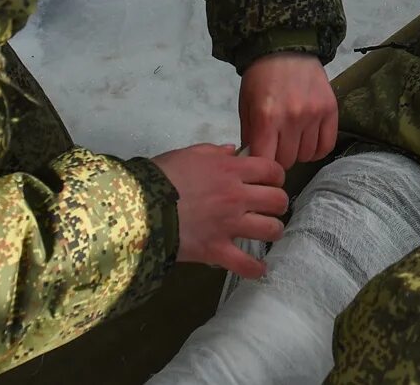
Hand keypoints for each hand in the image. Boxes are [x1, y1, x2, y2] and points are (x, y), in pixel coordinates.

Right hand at [152, 143, 288, 280]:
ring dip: (273, 231)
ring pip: (270, 229)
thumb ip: (215, 152)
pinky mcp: (217, 249)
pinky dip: (255, 269)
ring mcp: (229, 224)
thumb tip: (233, 151)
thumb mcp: (189, 153)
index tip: (272, 182)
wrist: (141, 204)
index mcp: (231, 170)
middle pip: (277, 200)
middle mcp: (237, 196)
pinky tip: (259, 270)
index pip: (271, 170)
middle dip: (278, 204)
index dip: (277, 176)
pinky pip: (246, 264)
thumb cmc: (162, 175)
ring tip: (267, 233)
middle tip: (270, 208)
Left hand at [238, 51, 337, 168]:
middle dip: (279, 158)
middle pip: (287, 161)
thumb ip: (249, 136)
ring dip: (298, 152)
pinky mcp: (331, 110)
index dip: (262, 167)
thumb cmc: (261, 78)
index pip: (265, 161)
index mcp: (266, 118)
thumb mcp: (246, 105)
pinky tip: (308, 140)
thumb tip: (253, 162)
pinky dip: (316, 149)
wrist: (287, 48)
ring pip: (306, 155)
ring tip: (292, 138)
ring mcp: (314, 114)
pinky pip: (326, 146)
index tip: (261, 163)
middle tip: (276, 146)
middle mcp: (292, 118)